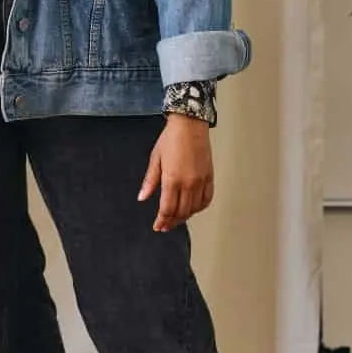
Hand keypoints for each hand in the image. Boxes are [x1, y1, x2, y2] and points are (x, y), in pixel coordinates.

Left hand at [138, 115, 215, 231]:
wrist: (189, 126)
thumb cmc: (170, 140)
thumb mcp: (155, 159)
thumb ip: (150, 181)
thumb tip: (142, 197)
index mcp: (172, 179)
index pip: (168, 208)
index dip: (162, 220)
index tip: (157, 226)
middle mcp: (189, 183)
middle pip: (181, 212)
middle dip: (172, 222)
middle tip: (164, 226)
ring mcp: (201, 181)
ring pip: (194, 208)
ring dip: (185, 217)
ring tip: (176, 220)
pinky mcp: (209, 178)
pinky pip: (207, 199)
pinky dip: (199, 208)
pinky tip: (192, 209)